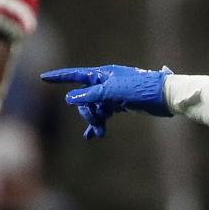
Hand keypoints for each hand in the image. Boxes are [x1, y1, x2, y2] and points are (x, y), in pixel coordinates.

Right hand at [41, 64, 172, 138]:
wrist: (165, 97)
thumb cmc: (141, 89)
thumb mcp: (114, 92)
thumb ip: (92, 95)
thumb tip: (70, 98)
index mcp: (103, 74)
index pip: (76, 75)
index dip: (60, 77)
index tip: (43, 78)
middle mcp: (105, 82)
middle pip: (84, 97)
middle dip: (86, 111)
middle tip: (96, 123)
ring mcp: (112, 94)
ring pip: (94, 108)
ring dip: (94, 121)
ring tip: (99, 133)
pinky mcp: (120, 105)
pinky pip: (103, 114)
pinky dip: (99, 124)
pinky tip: (95, 135)